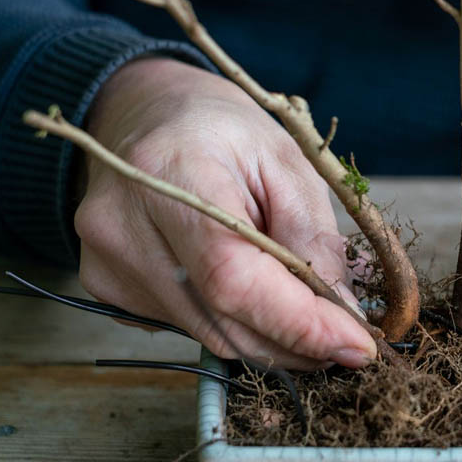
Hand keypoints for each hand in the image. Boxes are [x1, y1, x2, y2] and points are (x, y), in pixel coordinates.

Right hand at [74, 57, 375, 369]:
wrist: (146, 116)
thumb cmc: (223, 132)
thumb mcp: (288, 162)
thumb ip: (315, 239)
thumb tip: (343, 320)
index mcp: (168, 171)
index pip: (231, 276)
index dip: (298, 322)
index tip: (357, 345)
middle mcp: (121, 224)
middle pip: (221, 321)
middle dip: (298, 342)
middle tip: (348, 339)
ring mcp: (104, 262)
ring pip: (208, 337)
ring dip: (271, 339)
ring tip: (308, 312)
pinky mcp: (104, 288)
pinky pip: (188, 329)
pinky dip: (234, 324)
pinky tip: (251, 290)